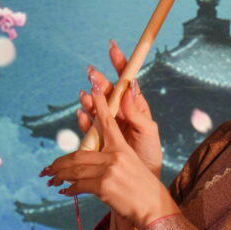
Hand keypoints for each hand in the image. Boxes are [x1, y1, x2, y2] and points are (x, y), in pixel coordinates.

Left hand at [41, 82, 179, 229]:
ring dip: (60, 175)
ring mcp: (109, 170)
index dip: (98, 105)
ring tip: (50, 179)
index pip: (106, 122)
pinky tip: (64, 191)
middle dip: (60, 163)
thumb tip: (88, 163)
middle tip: (47, 169)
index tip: (89, 90)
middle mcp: (115, 156)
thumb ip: (111, 160)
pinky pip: (78, 185)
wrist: (153, 209)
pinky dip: (69, 189)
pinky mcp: (103, 186)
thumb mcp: (131, 167)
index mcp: (122, 148)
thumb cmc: (143, 190)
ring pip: (75, 169)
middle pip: (79, 153)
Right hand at [78, 40, 162, 178]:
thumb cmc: (149, 156)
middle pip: (108, 92)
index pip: (127, 82)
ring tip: (85, 96)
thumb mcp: (149, 134)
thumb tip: (129, 89)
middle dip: (99, 81)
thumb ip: (138, 113)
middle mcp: (121, 113)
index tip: (113, 48)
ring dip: (89, 100)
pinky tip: (82, 115)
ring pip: (96, 107)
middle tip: (92, 73)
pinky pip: (88, 125)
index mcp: (136, 108)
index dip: (121, 64)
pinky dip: (84, 119)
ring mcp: (108, 125)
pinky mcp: (98, 138)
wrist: (140, 182)